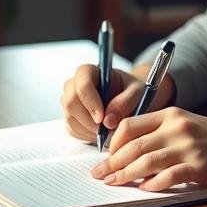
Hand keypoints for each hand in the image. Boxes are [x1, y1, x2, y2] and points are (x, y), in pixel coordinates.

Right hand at [60, 64, 175, 142]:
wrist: (133, 101)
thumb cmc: (135, 91)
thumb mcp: (138, 92)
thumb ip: (125, 102)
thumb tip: (108, 121)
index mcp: (92, 71)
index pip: (82, 83)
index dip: (90, 101)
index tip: (102, 117)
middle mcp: (76, 84)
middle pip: (70, 101)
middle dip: (87, 119)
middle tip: (106, 129)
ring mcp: (71, 100)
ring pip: (69, 117)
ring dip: (88, 129)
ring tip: (107, 131)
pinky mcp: (71, 117)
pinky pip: (71, 129)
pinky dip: (86, 135)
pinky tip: (101, 134)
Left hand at [89, 108, 206, 189]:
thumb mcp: (189, 125)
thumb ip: (163, 133)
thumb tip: (133, 153)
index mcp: (172, 115)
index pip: (130, 125)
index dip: (113, 142)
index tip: (106, 157)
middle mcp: (177, 127)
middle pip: (133, 145)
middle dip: (111, 162)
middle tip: (99, 175)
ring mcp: (188, 147)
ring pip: (145, 161)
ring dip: (125, 175)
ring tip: (113, 184)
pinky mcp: (199, 166)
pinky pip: (167, 177)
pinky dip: (152, 185)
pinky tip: (144, 190)